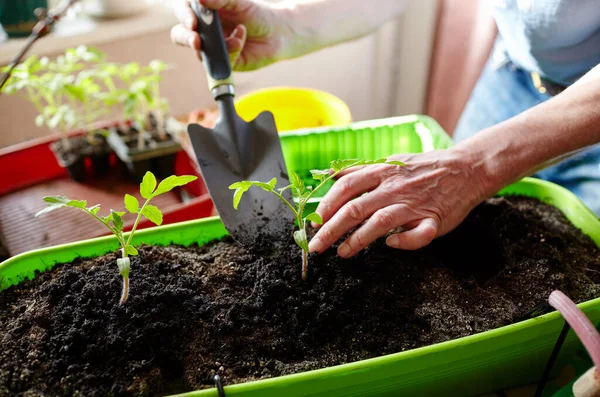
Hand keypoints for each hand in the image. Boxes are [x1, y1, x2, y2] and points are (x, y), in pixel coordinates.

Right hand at [171, 0, 292, 70]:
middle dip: (187, 39)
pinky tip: (241, 39)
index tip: (193, 22)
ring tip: (234, 41)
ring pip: (199, 52)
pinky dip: (232, 49)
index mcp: (202, 11)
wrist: (277, 34)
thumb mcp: (239, 2)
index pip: (183, 12)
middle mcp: (203, 30)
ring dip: (216, 47)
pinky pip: (220, 61)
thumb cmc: (256, 14)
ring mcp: (211, 47)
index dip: (184, 16)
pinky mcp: (222, 62)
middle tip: (197, 42)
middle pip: (180, 35)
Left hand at [308, 148, 490, 256]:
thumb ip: (361, 171)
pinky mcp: (434, 219)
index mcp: (382, 172)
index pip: (346, 187)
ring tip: (342, 253)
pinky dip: (404, 242)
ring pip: (380, 222)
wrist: (466, 168)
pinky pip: (419, 235)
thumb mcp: (390, 161)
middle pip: (356, 208)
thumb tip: (329, 175)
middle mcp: (395, 187)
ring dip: (358, 240)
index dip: (326, 205)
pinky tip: (392, 246)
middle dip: (331, 229)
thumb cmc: (424, 168)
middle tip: (316, 246)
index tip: (313, 222)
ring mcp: (414, 204)